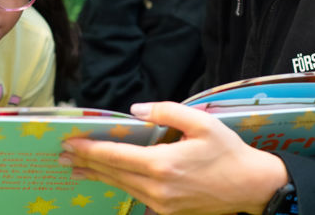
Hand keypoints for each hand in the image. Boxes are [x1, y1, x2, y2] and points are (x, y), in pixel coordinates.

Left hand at [59, 102, 288, 214]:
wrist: (252, 187)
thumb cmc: (228, 151)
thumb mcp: (201, 122)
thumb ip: (166, 111)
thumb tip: (135, 111)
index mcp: (163, 164)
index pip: (115, 156)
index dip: (88, 149)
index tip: (68, 143)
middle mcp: (158, 187)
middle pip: (112, 173)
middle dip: (85, 163)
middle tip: (61, 155)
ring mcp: (162, 203)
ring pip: (121, 186)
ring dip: (96, 176)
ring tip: (75, 168)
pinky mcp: (167, 211)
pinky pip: (135, 195)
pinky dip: (117, 184)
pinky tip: (106, 179)